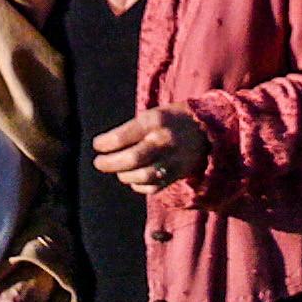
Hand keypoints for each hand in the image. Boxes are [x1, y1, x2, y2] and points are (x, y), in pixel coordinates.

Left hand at [92, 103, 209, 194]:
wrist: (205, 130)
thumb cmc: (170, 120)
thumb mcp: (151, 114)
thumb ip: (131, 130)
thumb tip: (105, 146)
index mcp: (154, 122)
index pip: (123, 136)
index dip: (105, 144)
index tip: (97, 145)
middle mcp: (163, 141)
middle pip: (132, 159)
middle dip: (110, 163)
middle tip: (99, 163)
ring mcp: (172, 160)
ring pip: (142, 176)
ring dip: (123, 175)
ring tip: (117, 170)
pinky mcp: (176, 174)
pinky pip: (153, 187)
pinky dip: (138, 185)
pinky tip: (133, 179)